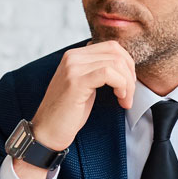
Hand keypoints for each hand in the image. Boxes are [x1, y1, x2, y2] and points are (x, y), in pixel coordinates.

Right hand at [14, 41, 136, 178]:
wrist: (47, 132)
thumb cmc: (67, 113)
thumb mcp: (84, 86)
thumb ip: (97, 71)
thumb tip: (123, 66)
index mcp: (74, 55)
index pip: (111, 47)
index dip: (127, 63)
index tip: (129, 84)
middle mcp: (72, 57)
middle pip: (115, 52)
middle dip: (130, 73)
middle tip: (129, 94)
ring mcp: (73, 68)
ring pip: (115, 63)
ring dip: (128, 83)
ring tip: (125, 99)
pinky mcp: (76, 82)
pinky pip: (108, 73)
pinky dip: (121, 85)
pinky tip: (120, 99)